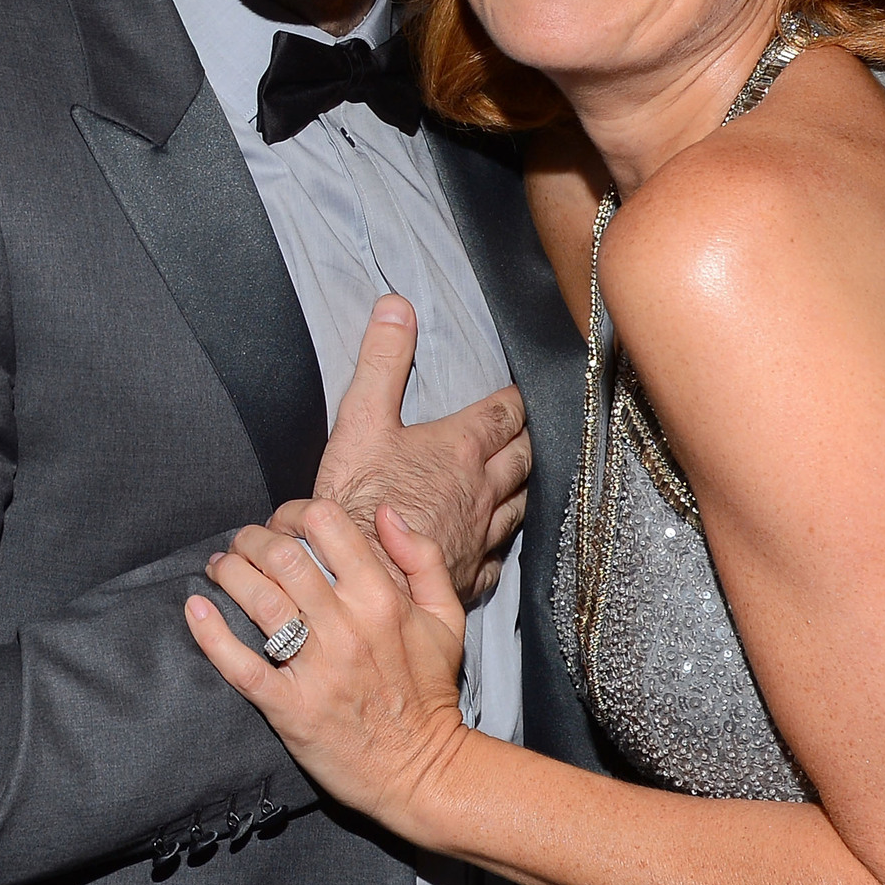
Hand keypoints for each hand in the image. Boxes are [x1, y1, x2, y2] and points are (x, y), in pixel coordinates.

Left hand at [185, 498, 470, 840]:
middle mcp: (346, 627)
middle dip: (251, 539)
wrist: (422, 770)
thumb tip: (384, 513)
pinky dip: (211, 634)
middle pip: (281, 555)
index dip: (294, 512)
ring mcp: (316, 668)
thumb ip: (422, 558)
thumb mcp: (446, 617)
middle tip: (242, 545)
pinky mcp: (290, 708)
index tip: (283, 524)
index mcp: (382, 598)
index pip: (326, 524)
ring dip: (229, 573)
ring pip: (258, 599)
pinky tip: (196, 610)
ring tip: (219, 569)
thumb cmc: (430, 692)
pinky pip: (241, 665)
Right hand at [314, 295, 529, 601]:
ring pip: (519, 506)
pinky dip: (499, 545)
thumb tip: (397, 306)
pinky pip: (497, 558)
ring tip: (520, 480)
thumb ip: (382, 360)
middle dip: (526, 441)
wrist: (358, 578)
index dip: (514, 400)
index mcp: (460, 448)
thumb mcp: (362, 418)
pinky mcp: (468, 573)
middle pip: (522, 458)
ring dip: (522, 488)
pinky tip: (494, 545)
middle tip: (525, 432)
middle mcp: (482, 490)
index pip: (504, 414)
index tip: (517, 394)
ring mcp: (480, 535)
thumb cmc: (358, 500)